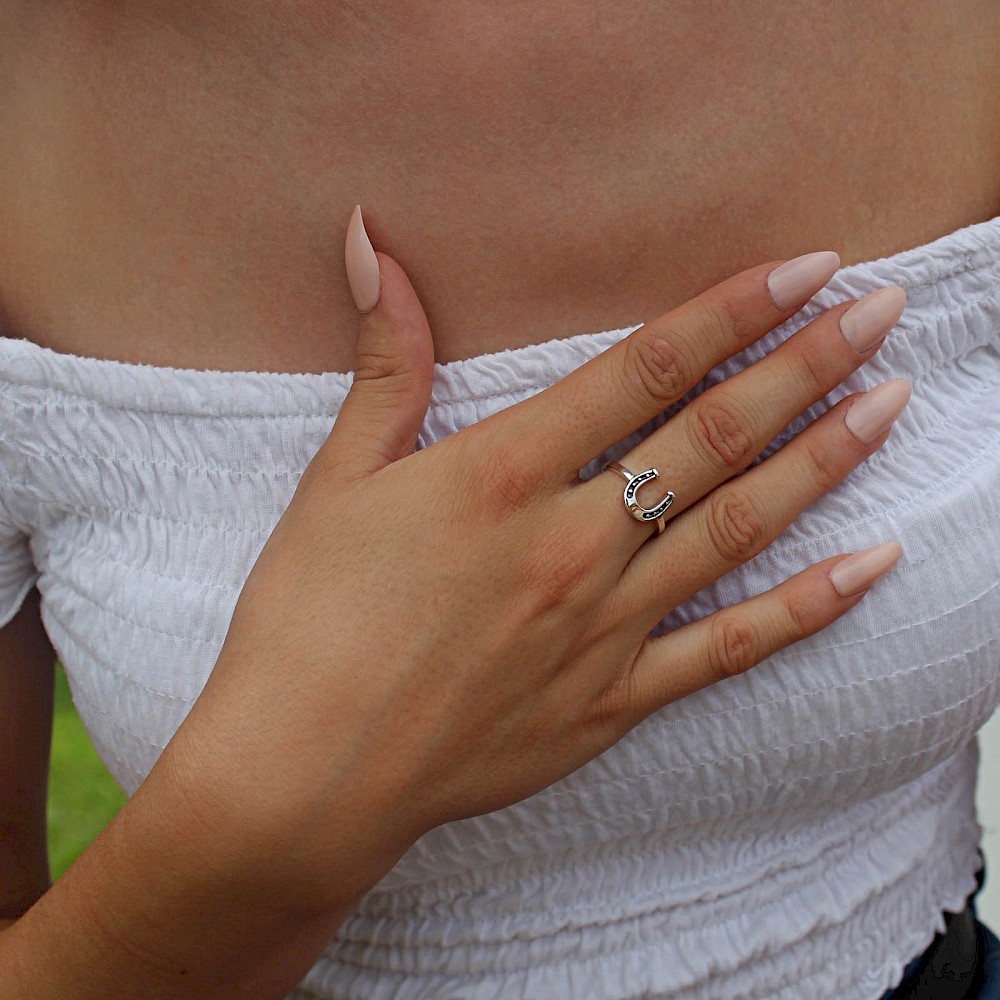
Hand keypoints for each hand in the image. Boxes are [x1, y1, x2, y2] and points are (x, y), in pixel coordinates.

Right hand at [175, 208, 909, 909]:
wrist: (305, 773)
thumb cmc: (308, 621)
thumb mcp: (337, 480)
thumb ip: (383, 362)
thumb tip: (368, 243)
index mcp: (501, 476)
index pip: (645, 369)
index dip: (733, 310)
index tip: (807, 268)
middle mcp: (570, 543)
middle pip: (714, 437)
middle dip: (806, 364)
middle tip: (884, 311)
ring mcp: (604, 627)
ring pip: (740, 528)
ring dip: (824, 460)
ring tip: (893, 402)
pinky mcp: (614, 699)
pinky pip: (731, 649)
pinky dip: (809, 607)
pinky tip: (875, 565)